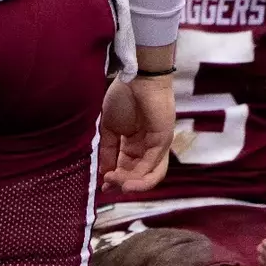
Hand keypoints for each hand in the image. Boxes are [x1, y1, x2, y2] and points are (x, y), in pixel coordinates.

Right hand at [99, 74, 175, 192]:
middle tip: (107, 185)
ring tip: (120, 186)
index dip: (115, 178)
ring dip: (135, 184)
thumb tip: (103, 171)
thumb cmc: (122, 98)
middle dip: (122, 182)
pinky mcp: (163, 141)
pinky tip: (127, 180)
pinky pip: (154, 164)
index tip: (102, 186)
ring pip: (151, 174)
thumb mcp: (108, 128)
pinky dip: (141, 175)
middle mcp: (147, 147)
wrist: (136, 79)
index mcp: (133, 144)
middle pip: (138, 174)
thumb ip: (107, 149)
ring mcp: (157, 145)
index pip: (126, 167)